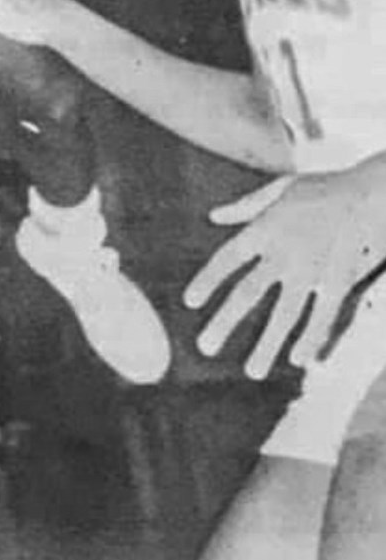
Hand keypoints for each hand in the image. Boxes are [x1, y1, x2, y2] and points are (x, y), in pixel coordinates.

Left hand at [184, 167, 385, 378]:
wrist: (371, 191)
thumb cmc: (326, 188)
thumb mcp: (281, 188)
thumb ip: (246, 206)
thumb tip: (214, 217)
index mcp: (264, 228)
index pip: (227, 259)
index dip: (207, 281)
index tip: (190, 302)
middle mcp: (282, 252)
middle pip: (247, 292)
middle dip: (225, 322)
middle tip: (205, 347)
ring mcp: (311, 269)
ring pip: (284, 314)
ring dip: (268, 344)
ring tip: (253, 372)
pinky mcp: (339, 281)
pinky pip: (322, 315)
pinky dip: (311, 338)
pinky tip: (299, 359)